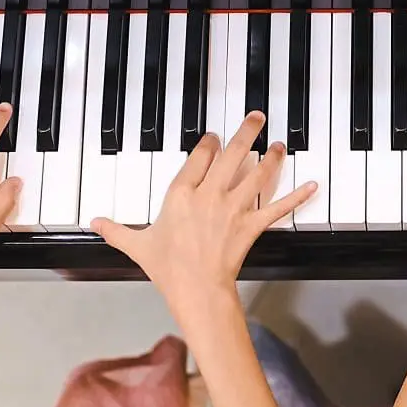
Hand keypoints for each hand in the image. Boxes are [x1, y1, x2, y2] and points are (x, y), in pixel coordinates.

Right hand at [91, 112, 314, 308]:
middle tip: (256, 117)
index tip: (215, 137)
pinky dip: (297, 196)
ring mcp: (233, 208)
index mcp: (181, 194)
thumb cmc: (168, 268)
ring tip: (279, 144)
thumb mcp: (137, 246)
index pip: (199, 157)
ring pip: (256, 174)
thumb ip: (117, 230)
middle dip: (246, 132)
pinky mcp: (251, 225)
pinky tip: (311, 185)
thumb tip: (94, 222)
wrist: (196, 289)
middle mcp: (210, 194)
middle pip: (232, 155)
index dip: (209, 144)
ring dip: (271, 156)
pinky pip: (277, 207)